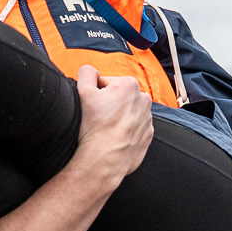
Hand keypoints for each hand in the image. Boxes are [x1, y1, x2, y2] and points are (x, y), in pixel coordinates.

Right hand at [74, 67, 152, 183]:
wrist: (105, 159)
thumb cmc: (96, 127)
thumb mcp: (83, 91)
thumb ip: (86, 72)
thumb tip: (91, 71)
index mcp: (130, 85)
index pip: (106, 83)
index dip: (95, 94)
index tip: (93, 106)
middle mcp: (143, 99)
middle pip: (118, 97)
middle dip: (108, 104)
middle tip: (98, 117)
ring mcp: (147, 118)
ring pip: (126, 112)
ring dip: (116, 117)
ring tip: (106, 128)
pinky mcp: (148, 135)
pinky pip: (133, 128)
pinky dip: (124, 131)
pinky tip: (114, 137)